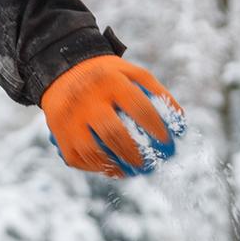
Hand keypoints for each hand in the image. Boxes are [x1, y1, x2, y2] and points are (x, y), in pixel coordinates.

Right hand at [40, 55, 182, 176]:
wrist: (62, 69)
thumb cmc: (106, 76)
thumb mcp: (130, 72)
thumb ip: (156, 92)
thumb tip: (180, 121)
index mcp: (109, 81)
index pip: (138, 108)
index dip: (156, 128)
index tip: (168, 143)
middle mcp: (87, 99)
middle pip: (113, 134)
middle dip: (134, 154)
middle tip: (149, 165)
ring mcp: (70, 118)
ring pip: (93, 151)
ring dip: (114, 166)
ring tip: (130, 170)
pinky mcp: (59, 134)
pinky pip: (79, 158)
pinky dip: (96, 167)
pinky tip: (110, 168)